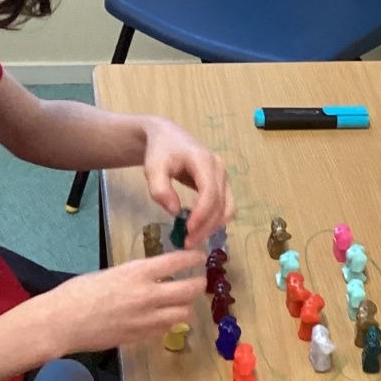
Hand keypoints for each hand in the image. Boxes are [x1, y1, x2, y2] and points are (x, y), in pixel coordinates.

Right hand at [39, 252, 206, 353]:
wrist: (63, 322)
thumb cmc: (79, 292)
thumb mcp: (111, 273)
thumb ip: (136, 276)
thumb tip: (154, 277)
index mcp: (137, 272)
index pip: (177, 262)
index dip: (193, 259)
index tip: (200, 258)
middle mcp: (148, 295)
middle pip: (190, 290)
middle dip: (198, 284)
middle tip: (198, 281)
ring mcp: (147, 319)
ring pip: (184, 313)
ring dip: (187, 305)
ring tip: (182, 301)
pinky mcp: (141, 337)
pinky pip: (167, 329)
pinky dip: (171, 322)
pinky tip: (164, 317)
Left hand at [142, 117, 235, 243]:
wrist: (168, 137)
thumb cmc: (160, 151)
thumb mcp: (153, 168)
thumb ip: (160, 189)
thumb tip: (175, 212)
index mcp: (204, 161)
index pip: (210, 192)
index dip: (201, 214)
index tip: (187, 231)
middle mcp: (220, 168)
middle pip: (221, 204)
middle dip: (206, 226)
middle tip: (187, 243)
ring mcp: (224, 176)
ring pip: (228, 208)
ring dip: (213, 226)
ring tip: (192, 238)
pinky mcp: (223, 184)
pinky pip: (226, 206)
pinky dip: (216, 220)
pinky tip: (199, 228)